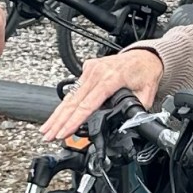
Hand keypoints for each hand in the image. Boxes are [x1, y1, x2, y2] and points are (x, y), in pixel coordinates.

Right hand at [40, 45, 164, 142]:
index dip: (74, 121)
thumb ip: (134, 111)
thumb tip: (126, 126)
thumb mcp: (146, 95)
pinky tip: (56, 116)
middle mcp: (97, 72)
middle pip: (73, 102)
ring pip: (70, 96)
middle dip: (59, 121)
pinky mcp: (88, 69)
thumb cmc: (145, 73)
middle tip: (48, 136)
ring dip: (57, 115)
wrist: (146, 55)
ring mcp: (91, 69)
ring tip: (46, 129)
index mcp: (111, 79)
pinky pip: (74, 90)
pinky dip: (64, 105)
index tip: (64, 133)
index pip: (88, 104)